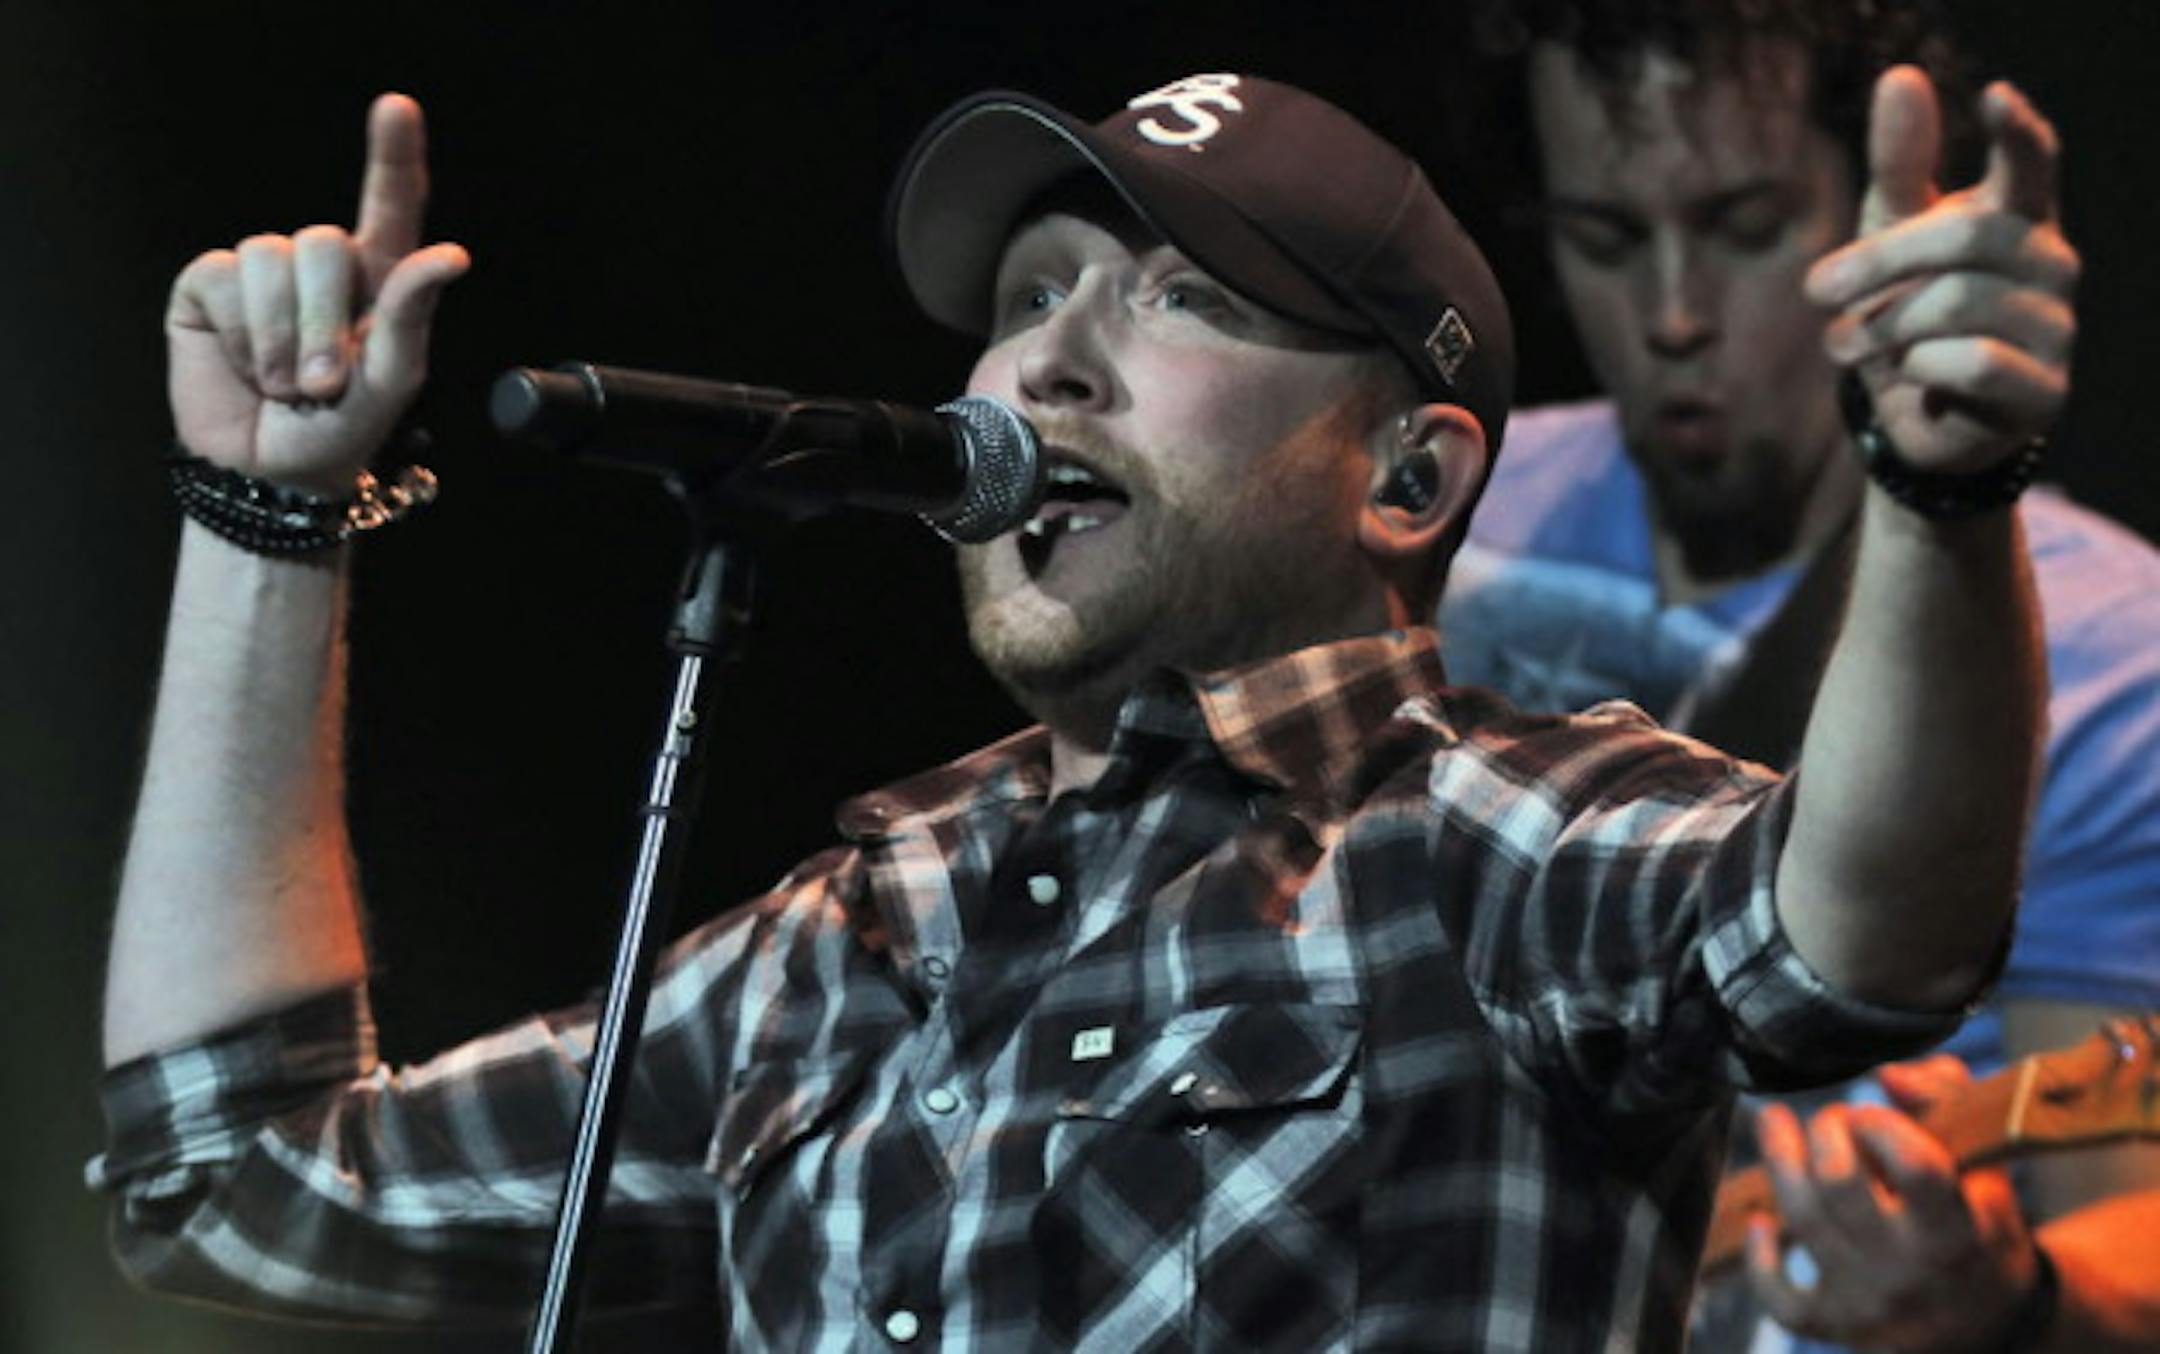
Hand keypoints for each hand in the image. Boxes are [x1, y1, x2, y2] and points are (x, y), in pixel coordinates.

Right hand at [166, 93, 469, 492]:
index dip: (392, 153)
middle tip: (325, 384)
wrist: (270, 469)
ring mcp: (262, 269)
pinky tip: (248, 366)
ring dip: (281, 337)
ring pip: (269, 257)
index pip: (390, 203)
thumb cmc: (343, 428)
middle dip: (323, 323)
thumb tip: (449, 253)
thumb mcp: (391, 380)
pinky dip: (242, 336)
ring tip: (286, 382)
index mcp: (378, 279)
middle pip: (322, 243)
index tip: (397, 108)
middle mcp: (320, 264)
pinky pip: (222, 278)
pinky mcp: (209, 284)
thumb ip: (412, 314)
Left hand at [1749, 1055, 2042, 1350]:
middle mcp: (1914, 1269)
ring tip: (1775, 1123)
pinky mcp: (1841, 1328)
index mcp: (1961, 1227)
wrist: (1994, 1322)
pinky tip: (1762, 1224)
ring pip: (1805, 1222)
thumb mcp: (1985, 1163)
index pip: (1918, 1169)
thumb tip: (1888, 1074)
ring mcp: (1874, 1303)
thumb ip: (1946, 1099)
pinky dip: (1761, 1260)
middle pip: (1840, 1184)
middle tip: (1832, 1118)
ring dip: (1781, 1161)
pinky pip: (1782, 1302)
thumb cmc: (1978, 1221)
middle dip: (1826, 1131)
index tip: (1871, 1113)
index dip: (1884, 1126)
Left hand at [1805, 68, 2077, 475]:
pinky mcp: (2045, 392)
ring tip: (1848, 344)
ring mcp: (2058, 328)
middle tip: (1817, 290)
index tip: (1995, 97)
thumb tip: (1901, 76)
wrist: (1909, 414)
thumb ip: (1899, 162)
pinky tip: (1909, 375)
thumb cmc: (1903, 308)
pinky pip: (1977, 362)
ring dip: (1884, 325)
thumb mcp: (1889, 232)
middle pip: (1967, 236)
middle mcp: (2052, 263)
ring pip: (1960, 303)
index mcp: (2018, 217)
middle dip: (1879, 261)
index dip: (2017, 133)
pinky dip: (1921, 367)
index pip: (2031, 164)